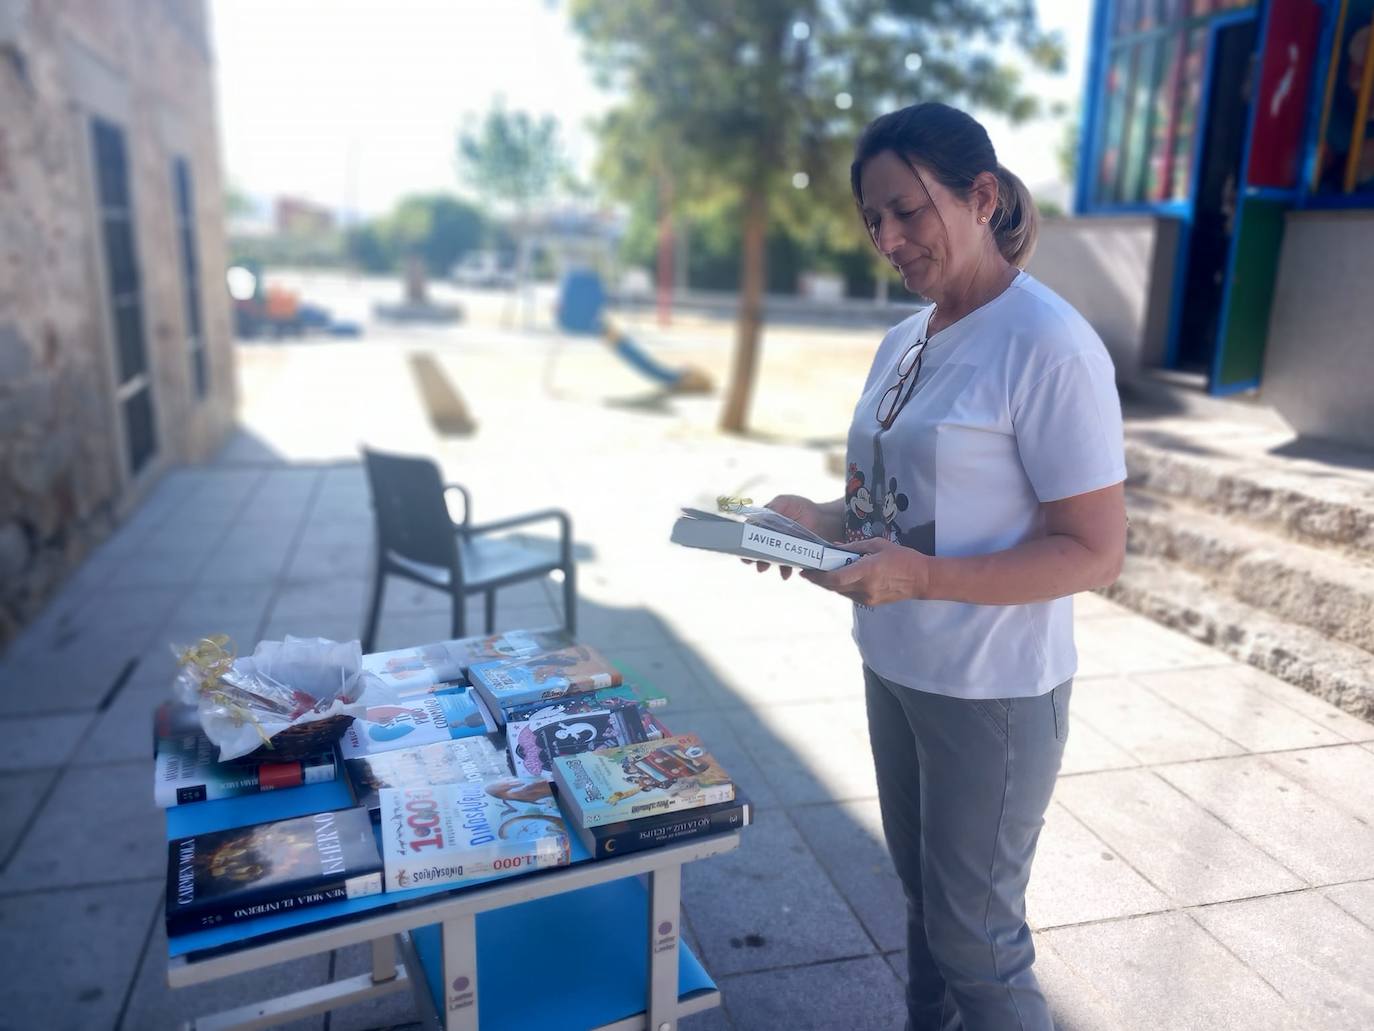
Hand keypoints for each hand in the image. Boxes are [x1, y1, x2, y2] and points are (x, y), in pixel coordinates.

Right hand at [739, 494, 822, 580]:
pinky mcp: (792, 557)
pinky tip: (786, 574)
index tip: (742, 550)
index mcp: (764, 524)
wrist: (824, 519)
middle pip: (758, 549)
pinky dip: (785, 570)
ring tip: (765, 568)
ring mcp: (780, 548)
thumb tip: (760, 516)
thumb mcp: (784, 502)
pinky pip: (786, 565)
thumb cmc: (801, 508)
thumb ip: (772, 508)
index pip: (750, 533)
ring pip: (770, 559)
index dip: (744, 542)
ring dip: (767, 565)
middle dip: (754, 558)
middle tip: (754, 562)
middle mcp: (770, 537)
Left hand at [801, 537, 931, 604]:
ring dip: (828, 584)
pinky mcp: (870, 603)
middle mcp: (865, 587)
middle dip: (817, 580)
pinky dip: (841, 587)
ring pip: (840, 592)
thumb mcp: (878, 544)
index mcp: (867, 570)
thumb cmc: (902, 557)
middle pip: (833, 587)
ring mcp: (868, 598)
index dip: (817, 576)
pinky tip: (838, 578)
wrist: (921, 579)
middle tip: (807, 571)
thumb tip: (834, 547)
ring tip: (819, 573)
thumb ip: (854, 547)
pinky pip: (849, 595)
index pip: (836, 578)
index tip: (806, 570)